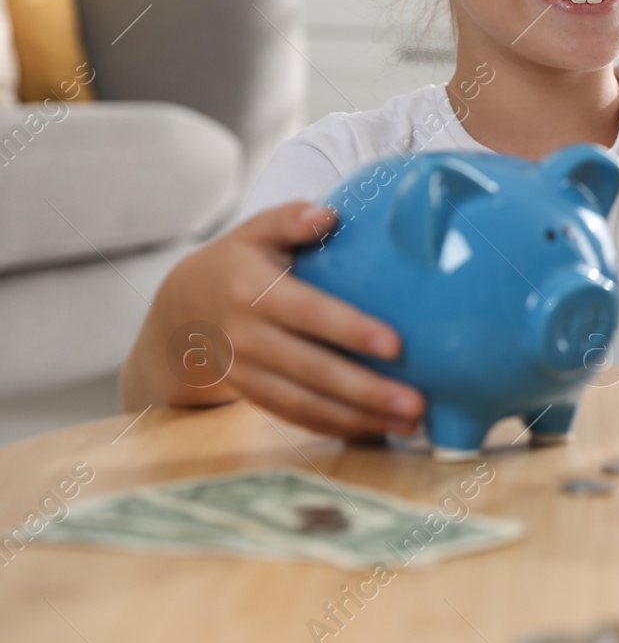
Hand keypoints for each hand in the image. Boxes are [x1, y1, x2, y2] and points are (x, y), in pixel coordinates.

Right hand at [127, 202, 425, 437]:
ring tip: (412, 424)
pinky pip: (296, 417)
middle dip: (366, 390)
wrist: (177, 317)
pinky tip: (379, 428)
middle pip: (312, 370)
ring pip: (305, 404)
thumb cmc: (235, 265)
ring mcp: (246, 373)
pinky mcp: (251, 396)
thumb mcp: (253, 233)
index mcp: (253, 292)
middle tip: (416, 403)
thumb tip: (329, 213)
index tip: (396, 345)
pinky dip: (337, 427)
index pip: (308, 313)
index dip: (350, 330)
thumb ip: (290, 219)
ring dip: (359, 418)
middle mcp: (246, 338)